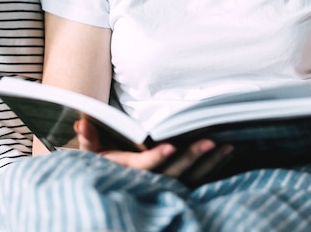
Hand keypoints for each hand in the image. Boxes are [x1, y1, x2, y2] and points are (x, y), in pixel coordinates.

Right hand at [74, 117, 232, 185]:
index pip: (143, 167)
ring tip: (228, 147)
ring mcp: (167, 189)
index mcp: (128, 173)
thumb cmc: (102, 164)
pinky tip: (228, 154)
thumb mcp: (92, 153)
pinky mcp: (180, 189)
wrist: (112, 189)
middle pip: (174, 173)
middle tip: (210, 141)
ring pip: (191, 179)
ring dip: (210, 164)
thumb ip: (88, 138)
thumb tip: (82, 120)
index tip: (170, 146)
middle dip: (192, 158)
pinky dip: (215, 169)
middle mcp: (150, 184)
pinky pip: (200, 181)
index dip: (156, 158)